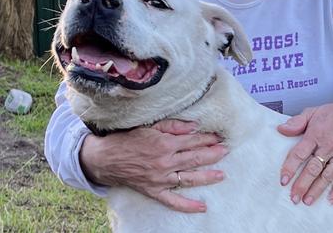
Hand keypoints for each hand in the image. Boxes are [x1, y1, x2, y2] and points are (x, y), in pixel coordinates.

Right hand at [80, 119, 227, 212]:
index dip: (208, 139)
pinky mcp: (154, 191)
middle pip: (194, 158)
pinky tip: (202, 207)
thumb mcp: (150, 126)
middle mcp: (165, 162)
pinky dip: (188, 205)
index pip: (193, 141)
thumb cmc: (129, 139)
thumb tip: (194, 127)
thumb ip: (174, 126)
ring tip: (222, 175)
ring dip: (207, 176)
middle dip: (212, 155)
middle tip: (226, 151)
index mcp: (165, 144)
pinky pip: (173, 200)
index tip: (219, 137)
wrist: (107, 158)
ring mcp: (161, 179)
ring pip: (189, 178)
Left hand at [277, 98, 332, 205]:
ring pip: (327, 176)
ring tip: (307, 201)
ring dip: (317, 190)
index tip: (284, 180)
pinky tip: (331, 200)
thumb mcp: (312, 112)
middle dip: (303, 184)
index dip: (291, 167)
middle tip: (294, 197)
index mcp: (316, 134)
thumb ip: (296, 122)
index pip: (300, 153)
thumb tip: (281, 129)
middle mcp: (328, 147)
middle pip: (313, 169)